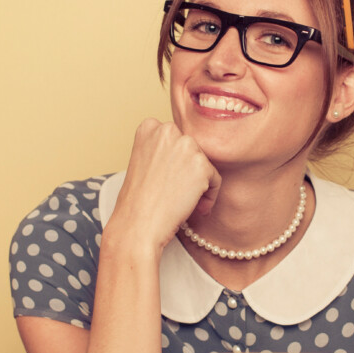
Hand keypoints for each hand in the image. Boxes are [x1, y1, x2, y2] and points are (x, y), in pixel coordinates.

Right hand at [111, 119, 221, 251]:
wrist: (137, 225)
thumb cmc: (137, 201)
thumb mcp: (143, 162)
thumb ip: (162, 150)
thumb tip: (186, 155)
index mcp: (149, 127)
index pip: (176, 139)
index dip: (175, 163)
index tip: (168, 180)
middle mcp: (168, 130)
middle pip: (192, 150)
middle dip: (189, 172)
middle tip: (176, 193)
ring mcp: (185, 145)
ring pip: (205, 164)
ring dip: (200, 185)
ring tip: (185, 203)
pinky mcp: (201, 165)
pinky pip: (216, 180)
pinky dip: (210, 196)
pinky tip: (196, 208)